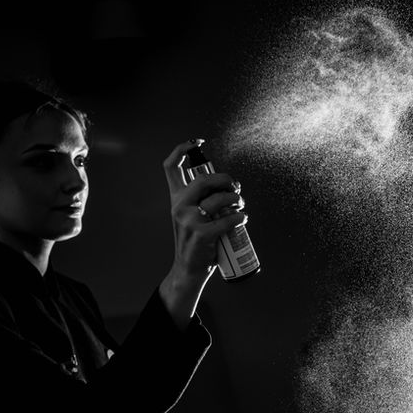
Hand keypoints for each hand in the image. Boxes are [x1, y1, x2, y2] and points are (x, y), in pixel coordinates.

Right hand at [162, 140, 246, 280]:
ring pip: (219, 199)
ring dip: (236, 200)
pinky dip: (239, 217)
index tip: (198, 142)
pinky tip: (242, 219)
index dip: (182, 149)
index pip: (170, 166)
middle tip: (235, 188)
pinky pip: (227, 219)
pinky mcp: (201, 234)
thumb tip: (228, 186)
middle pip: (204, 179)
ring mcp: (188, 220)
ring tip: (240, 205)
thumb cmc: (196, 241)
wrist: (189, 270)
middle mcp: (178, 206)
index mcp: (175, 198)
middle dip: (225, 179)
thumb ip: (201, 200)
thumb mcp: (191, 216)